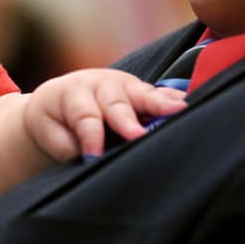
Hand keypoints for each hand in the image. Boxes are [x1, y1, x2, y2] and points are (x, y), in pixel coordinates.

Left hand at [25, 68, 186, 160]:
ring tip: (179, 110)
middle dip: (126, 120)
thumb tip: (94, 159)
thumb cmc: (56, 124)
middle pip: (115, 103)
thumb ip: (72, 146)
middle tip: (136, 135)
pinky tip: (190, 103)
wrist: (57, 103)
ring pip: (142, 96)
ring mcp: (125, 86)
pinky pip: (160, 95)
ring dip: (160, 105)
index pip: (85, 117)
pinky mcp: (143, 92)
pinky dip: (173, 99)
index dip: (90, 137)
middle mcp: (101, 85)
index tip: (94, 156)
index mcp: (73, 94)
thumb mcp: (53, 136)